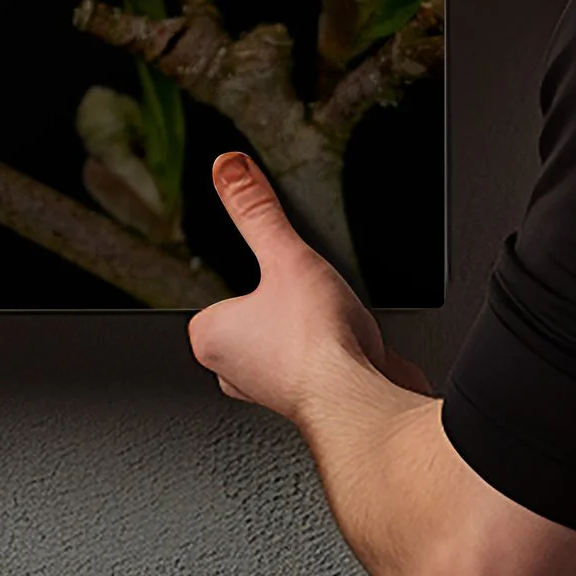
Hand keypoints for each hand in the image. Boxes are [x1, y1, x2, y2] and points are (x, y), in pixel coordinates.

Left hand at [186, 154, 431, 418]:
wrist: (364, 407)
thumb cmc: (317, 347)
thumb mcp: (285, 256)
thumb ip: (256, 211)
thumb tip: (228, 168)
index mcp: (211, 339)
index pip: (219, 294)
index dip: (254, 280)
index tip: (276, 278)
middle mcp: (236, 374)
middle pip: (258, 318)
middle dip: (288, 309)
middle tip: (309, 304)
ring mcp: (276, 395)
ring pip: (294, 346)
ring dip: (320, 336)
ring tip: (337, 328)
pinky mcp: (320, 408)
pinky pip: (330, 371)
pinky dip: (348, 359)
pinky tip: (364, 353)